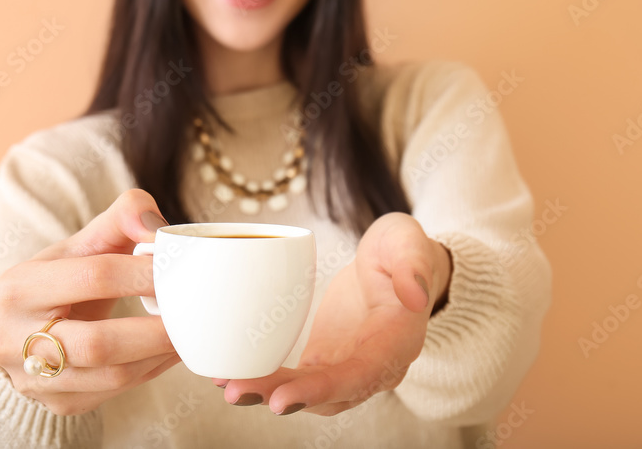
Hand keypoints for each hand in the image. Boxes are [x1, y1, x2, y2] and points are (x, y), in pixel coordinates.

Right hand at [0, 189, 180, 415]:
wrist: (28, 328)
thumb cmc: (66, 278)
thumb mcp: (83, 242)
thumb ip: (122, 218)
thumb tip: (156, 227)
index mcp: (18, 287)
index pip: (92, 277)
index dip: (141, 273)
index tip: (178, 269)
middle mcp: (13, 339)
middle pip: (98, 342)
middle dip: (154, 330)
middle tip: (192, 313)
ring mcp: (32, 380)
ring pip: (110, 376)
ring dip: (159, 354)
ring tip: (189, 332)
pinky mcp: (58, 404)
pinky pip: (115, 393)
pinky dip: (151, 370)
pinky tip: (171, 351)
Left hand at [214, 212, 451, 415]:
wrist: (395, 266)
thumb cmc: (400, 251)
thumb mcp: (407, 243)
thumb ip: (413, 264)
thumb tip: (415, 295)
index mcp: (397, 342)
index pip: (360, 375)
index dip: (321, 389)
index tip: (282, 399)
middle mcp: (374, 367)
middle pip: (328, 394)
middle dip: (281, 396)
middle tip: (236, 391)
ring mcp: (347, 368)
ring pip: (308, 393)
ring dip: (267, 393)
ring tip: (227, 386)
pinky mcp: (325, 363)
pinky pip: (295, 380)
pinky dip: (266, 381)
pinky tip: (230, 375)